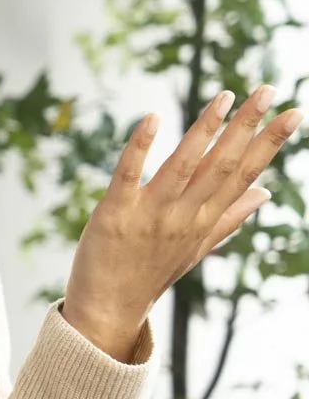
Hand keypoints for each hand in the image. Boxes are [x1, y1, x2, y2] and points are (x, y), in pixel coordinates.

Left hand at [62, 85, 301, 361]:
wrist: (108, 309)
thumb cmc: (151, 273)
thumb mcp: (197, 247)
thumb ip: (229, 218)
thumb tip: (264, 193)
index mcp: (206, 220)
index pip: (245, 174)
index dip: (269, 142)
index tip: (293, 112)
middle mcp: (185, 215)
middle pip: (222, 165)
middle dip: (246, 126)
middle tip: (267, 89)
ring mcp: (151, 214)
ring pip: (184, 165)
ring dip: (204, 130)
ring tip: (224, 96)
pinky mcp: (115, 213)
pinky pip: (129, 175)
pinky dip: (140, 147)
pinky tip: (152, 118)